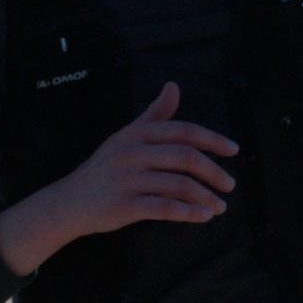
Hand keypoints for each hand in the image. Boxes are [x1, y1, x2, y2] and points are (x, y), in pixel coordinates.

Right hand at [6, 80, 234, 268]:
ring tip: (219, 206)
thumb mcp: (126, 137)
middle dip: (214, 172)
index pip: (184, 131)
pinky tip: (203, 216)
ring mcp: (127, 180)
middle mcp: (132, 153)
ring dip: (205, 197)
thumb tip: (173, 86)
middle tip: (230, 184)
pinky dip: (189, 213)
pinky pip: (165, 209)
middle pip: (186, 158)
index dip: (213, 139)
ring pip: (179, 185)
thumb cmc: (104, 168)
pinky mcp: (124, 206)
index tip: (233, 150)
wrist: (68, 201)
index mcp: (136, 134)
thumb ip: (154, 115)